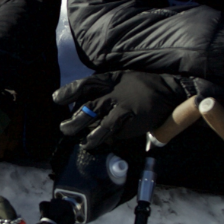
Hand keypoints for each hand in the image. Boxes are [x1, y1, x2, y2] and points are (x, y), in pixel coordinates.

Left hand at [56, 72, 195, 153]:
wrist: (167, 90)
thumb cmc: (143, 87)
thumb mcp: (122, 80)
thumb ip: (105, 91)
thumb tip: (87, 106)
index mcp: (108, 80)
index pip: (84, 85)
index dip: (69, 92)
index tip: (56, 99)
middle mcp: (111, 92)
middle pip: (86, 107)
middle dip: (73, 120)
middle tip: (64, 129)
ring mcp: (120, 105)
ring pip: (95, 121)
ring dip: (85, 133)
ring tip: (81, 141)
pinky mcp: (129, 118)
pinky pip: (110, 130)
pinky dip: (102, 137)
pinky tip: (96, 142)